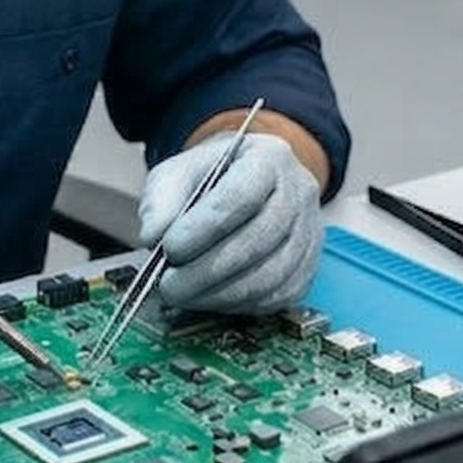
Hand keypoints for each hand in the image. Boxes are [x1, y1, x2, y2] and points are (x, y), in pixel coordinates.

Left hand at [136, 132, 323, 314]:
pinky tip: (208, 297)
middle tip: (168, 284)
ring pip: (269, 275)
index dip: (205, 227)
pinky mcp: (307, 269)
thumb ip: (162, 199)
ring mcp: (308, 234)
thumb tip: (154, 236)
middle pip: (258, 240)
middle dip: (207, 270)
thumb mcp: (178, 172)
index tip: (170, 248)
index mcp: (268, 159)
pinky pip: (276, 296)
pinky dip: (237, 304)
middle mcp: (298, 194)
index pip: (243, 195)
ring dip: (219, 293)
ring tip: (182, 294)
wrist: (244, 183)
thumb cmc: (212, 177)